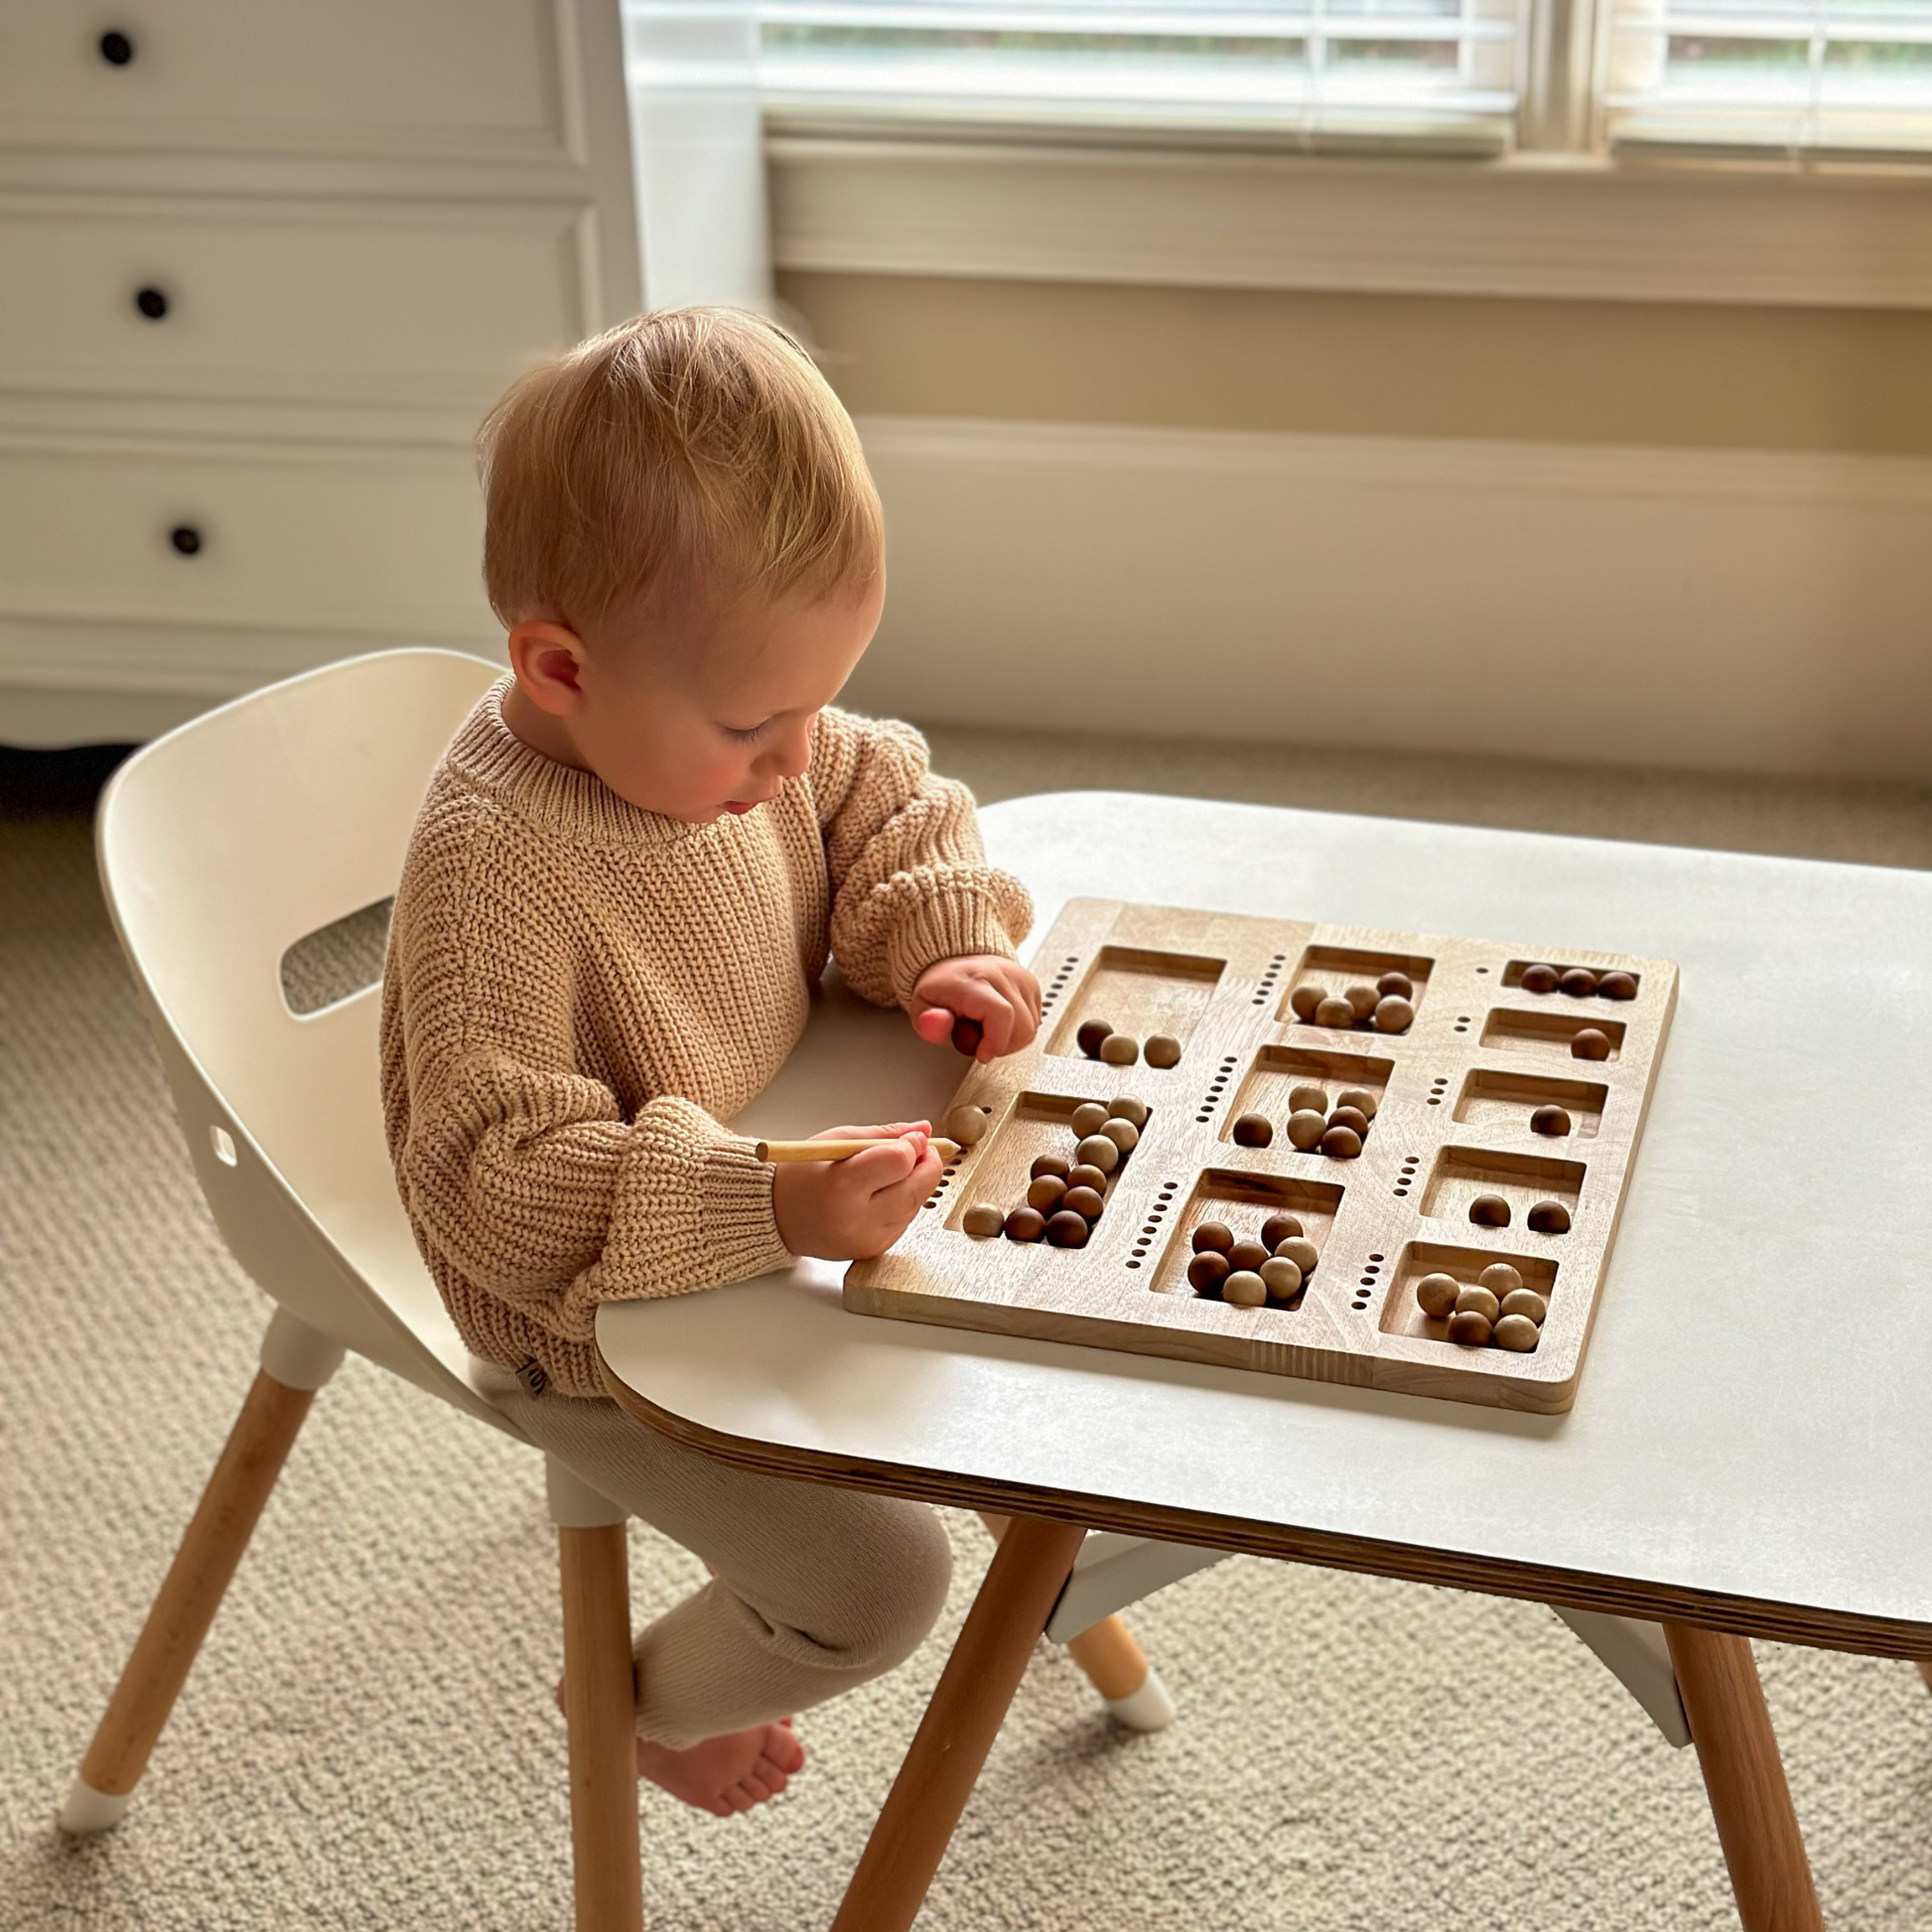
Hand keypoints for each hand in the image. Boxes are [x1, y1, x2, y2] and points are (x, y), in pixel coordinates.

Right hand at [771, 1121, 942, 1260]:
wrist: (776, 1217)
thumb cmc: (801, 1175)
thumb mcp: (836, 1142)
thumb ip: (884, 1135)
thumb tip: (923, 1129)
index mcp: (842, 1185)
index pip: (899, 1162)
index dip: (913, 1146)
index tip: (913, 1138)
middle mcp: (857, 1218)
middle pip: (916, 1189)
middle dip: (928, 1165)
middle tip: (922, 1150)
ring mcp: (866, 1239)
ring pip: (915, 1206)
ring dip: (916, 1184)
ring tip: (893, 1171)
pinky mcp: (873, 1251)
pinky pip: (904, 1222)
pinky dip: (903, 1203)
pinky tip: (884, 1193)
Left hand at [909, 955, 1041, 1062]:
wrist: (955, 963)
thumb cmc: (942, 987)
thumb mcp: (923, 1007)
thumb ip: (930, 1022)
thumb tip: (936, 1024)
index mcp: (974, 981)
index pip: (1001, 1014)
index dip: (996, 1042)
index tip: (981, 1053)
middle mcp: (1002, 976)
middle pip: (1022, 1027)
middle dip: (1001, 1046)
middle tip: (979, 1041)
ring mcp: (1020, 979)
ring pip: (1031, 1028)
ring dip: (1010, 1041)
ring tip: (987, 1031)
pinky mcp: (1032, 986)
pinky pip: (1035, 1022)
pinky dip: (1017, 1031)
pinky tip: (999, 1024)